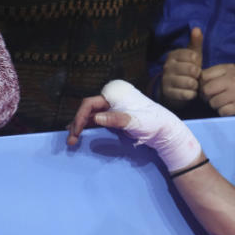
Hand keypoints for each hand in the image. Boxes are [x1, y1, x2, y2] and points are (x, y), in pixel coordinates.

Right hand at [67, 80, 200, 171]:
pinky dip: (87, 127)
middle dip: (77, 123)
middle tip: (71, 140)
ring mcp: (112, 108)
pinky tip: (80, 134)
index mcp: (114, 94)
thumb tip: (96, 118)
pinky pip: (96, 120)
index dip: (79, 117)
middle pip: (87, 109)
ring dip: (80, 126)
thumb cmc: (151, 122)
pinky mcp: (114, 117)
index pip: (89, 104)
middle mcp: (111, 98)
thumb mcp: (134, 121)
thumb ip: (115, 119)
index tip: (76, 132)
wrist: (163, 129)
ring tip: (72, 140)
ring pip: (90, 116)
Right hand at [162, 27, 202, 107]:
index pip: (192, 55)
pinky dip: (192, 94)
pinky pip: (186, 94)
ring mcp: (166, 80)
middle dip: (197, 74)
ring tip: (193, 84)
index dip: (197, 62)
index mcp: (173, 55)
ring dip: (195, 85)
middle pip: (192, 69)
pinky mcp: (168, 93)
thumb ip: (195, 42)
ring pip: (189, 82)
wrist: (173, 89)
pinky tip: (190, 92)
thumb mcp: (192, 55)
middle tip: (195, 76)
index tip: (195, 64)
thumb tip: (197, 28)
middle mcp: (167, 66)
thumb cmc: (186, 69)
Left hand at [200, 64, 234, 115]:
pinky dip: (223, 112)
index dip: (202, 84)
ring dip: (216, 105)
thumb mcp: (234, 71)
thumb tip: (200, 81)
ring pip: (213, 102)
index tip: (207, 88)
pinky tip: (229, 109)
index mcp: (228, 69)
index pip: (204, 76)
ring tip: (223, 103)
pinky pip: (222, 111)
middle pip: (206, 90)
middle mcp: (231, 80)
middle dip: (206, 97)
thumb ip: (218, 73)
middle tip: (212, 98)